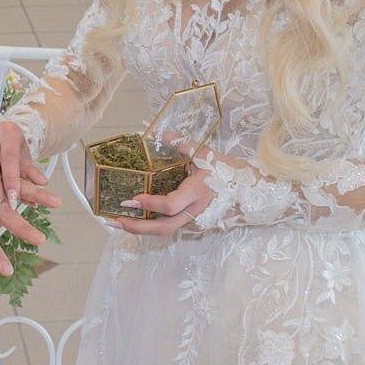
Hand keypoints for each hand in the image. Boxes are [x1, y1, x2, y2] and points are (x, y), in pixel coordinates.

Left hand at [108, 138, 232, 237]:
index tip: (131, 199)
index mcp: (197, 192)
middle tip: (114, 221)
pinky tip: (137, 219)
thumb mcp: (205, 152)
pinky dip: (152, 225)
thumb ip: (180, 143)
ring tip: (119, 221)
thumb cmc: (226, 169)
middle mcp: (195, 211)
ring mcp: (195, 221)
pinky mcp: (195, 225)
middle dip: (136, 227)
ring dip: (141, 228)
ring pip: (165, 231)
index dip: (150, 204)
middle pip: (163, 228)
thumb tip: (156, 134)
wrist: (250, 191)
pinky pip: (171, 227)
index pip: (170, 205)